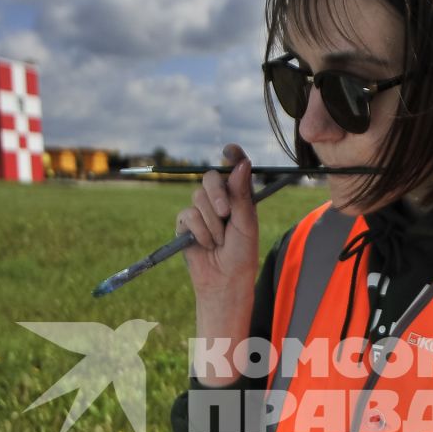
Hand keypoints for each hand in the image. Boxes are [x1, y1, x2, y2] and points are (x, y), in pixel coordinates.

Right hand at [178, 144, 259, 307]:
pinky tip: (206, 244)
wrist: (225, 280)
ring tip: (219, 241)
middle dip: (217, 194)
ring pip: (198, 197)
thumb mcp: (246, 224)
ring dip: (211, 222)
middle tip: (225, 213)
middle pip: (211, 178)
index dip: (232, 156)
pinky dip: (200, 230)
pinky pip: (188, 215)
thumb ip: (241, 194)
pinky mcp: (185, 224)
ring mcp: (201, 211)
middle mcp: (220, 200)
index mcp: (239, 198)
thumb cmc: (242, 255)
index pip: (234, 169)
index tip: (230, 150)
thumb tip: (242, 164)